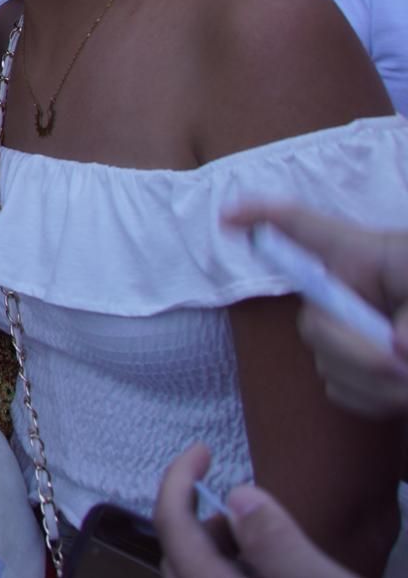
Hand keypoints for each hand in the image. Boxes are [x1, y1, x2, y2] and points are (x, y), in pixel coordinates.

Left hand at [155, 443, 357, 577]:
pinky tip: (274, 566)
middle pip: (180, 551)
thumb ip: (278, 546)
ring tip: (276, 543)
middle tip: (259, 510)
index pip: (171, 526)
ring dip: (227, 548)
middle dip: (210, 520)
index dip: (177, 479)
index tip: (202, 448)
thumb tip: (237, 496)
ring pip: (199, 571)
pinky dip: (236, 568)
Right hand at [224, 200, 407, 417]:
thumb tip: (394, 348)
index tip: (228, 217)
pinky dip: (373, 400)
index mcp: (367, 256)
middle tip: (402, 369)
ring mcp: (358, 332)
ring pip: (328, 363)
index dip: (261, 217)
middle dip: (356, 353)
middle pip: (315, 322)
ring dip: (375, 384)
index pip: (302, 227)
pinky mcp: (368, 372)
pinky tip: (402, 398)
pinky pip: (343, 390)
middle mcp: (352, 291)